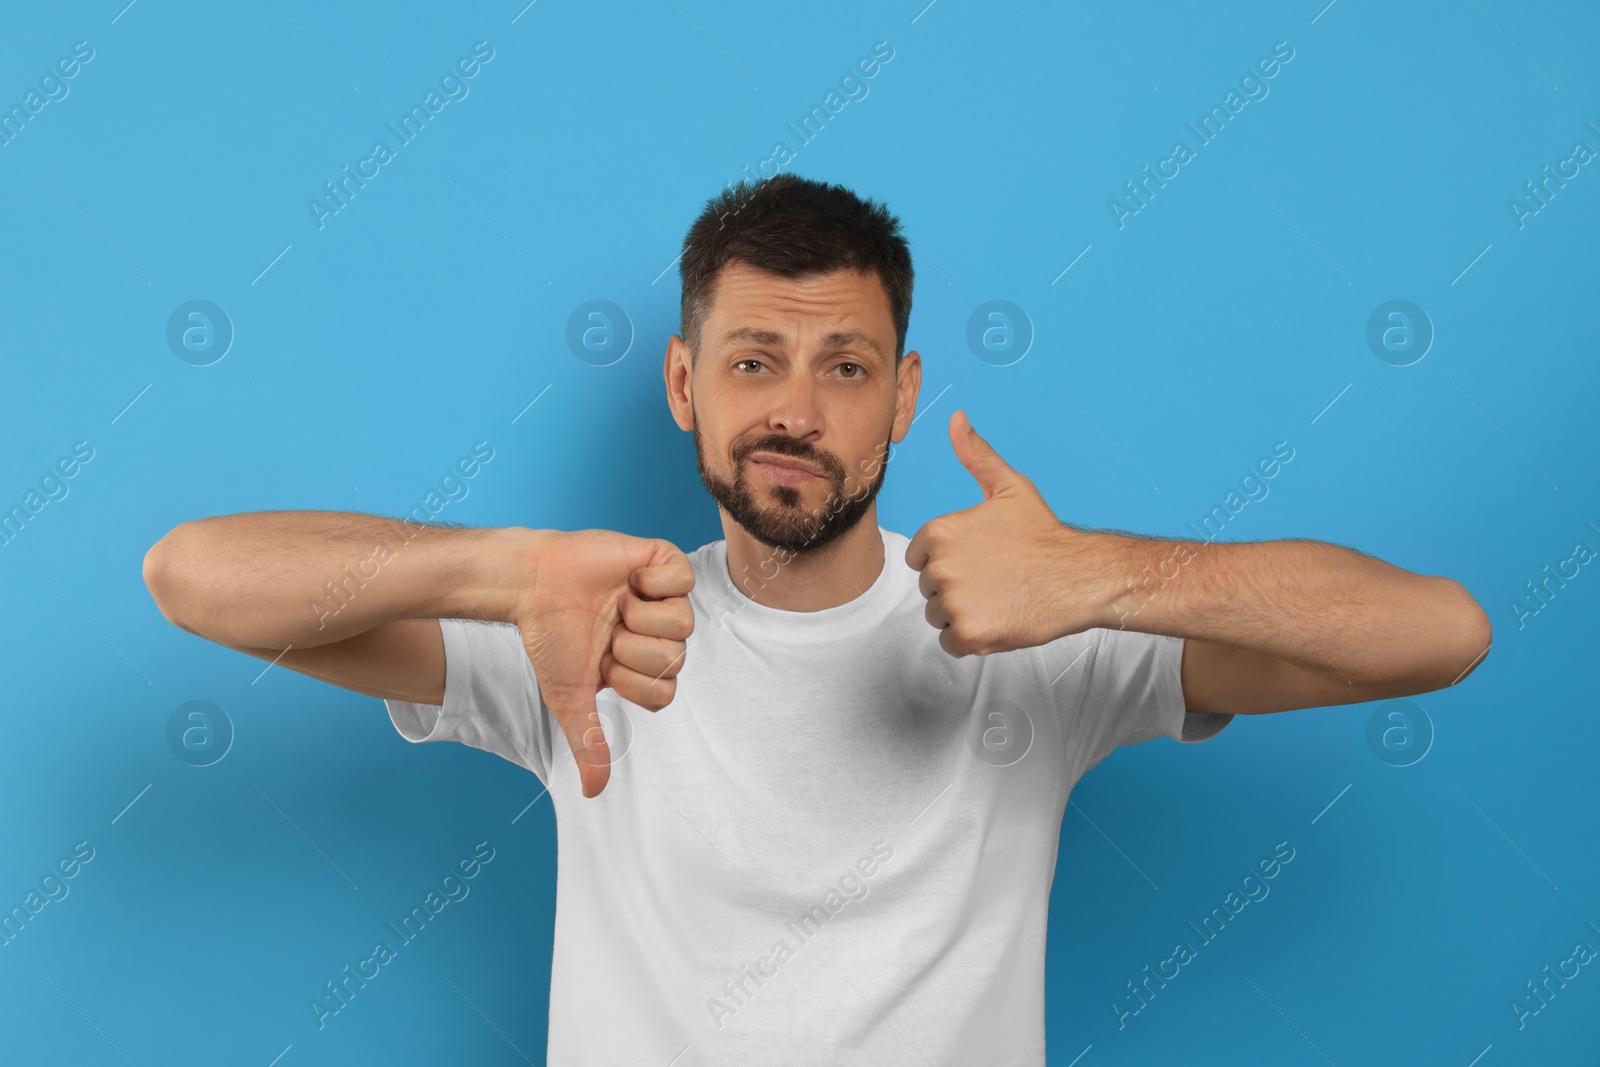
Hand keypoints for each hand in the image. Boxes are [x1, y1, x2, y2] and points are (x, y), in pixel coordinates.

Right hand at [509, 529, 694, 796]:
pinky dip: (652, 582)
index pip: (666, 691)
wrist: (532, 585)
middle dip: (631, 649)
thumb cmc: (551, 638)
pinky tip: (629, 580)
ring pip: (684, 623)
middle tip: (607, 631)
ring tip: (616, 605)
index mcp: (645, 665)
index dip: (631, 682)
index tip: (603, 665)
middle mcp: (660, 633)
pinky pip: (684, 580)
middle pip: (676, 659)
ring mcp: (665, 597)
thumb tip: (594, 793)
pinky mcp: (663, 562)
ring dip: (639, 617)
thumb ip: (588, 741)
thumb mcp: (569, 698)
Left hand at [906, 410, 1120, 657]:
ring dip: (963, 614)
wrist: (1081, 575)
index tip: (981, 559)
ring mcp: (954, 602)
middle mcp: (941, 566)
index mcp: (941, 531)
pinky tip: (999, 619)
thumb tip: (956, 418)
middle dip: (956, 588)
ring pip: (938, 616)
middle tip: (995, 580)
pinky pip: (951, 643)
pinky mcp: (969, 634)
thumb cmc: (1044, 534)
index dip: (950, 560)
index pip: (921, 558)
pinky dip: (972, 639)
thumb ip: (976, 455)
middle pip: (929, 588)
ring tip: (999, 598)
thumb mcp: (1009, 487)